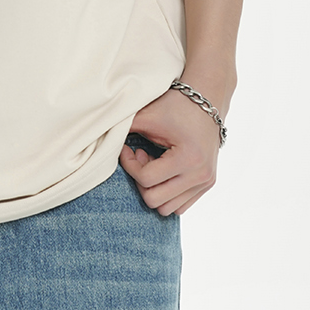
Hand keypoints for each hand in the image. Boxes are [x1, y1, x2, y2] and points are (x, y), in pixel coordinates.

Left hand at [118, 85, 222, 215]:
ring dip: (154, 189)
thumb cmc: (176, 105)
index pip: (146, 179)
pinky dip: (167, 194)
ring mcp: (205, 182)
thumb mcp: (148, 116)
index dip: (129, 165)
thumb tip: (102, 142)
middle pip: (155, 200)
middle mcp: (200, 175)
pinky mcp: (207, 184)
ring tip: (153, 165)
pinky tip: (164, 171)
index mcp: (188, 158)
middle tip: (140, 156)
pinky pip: (180, 206)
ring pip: (167, 209)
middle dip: (140, 180)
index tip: (127, 149)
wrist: (206, 100)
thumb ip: (124, 130)